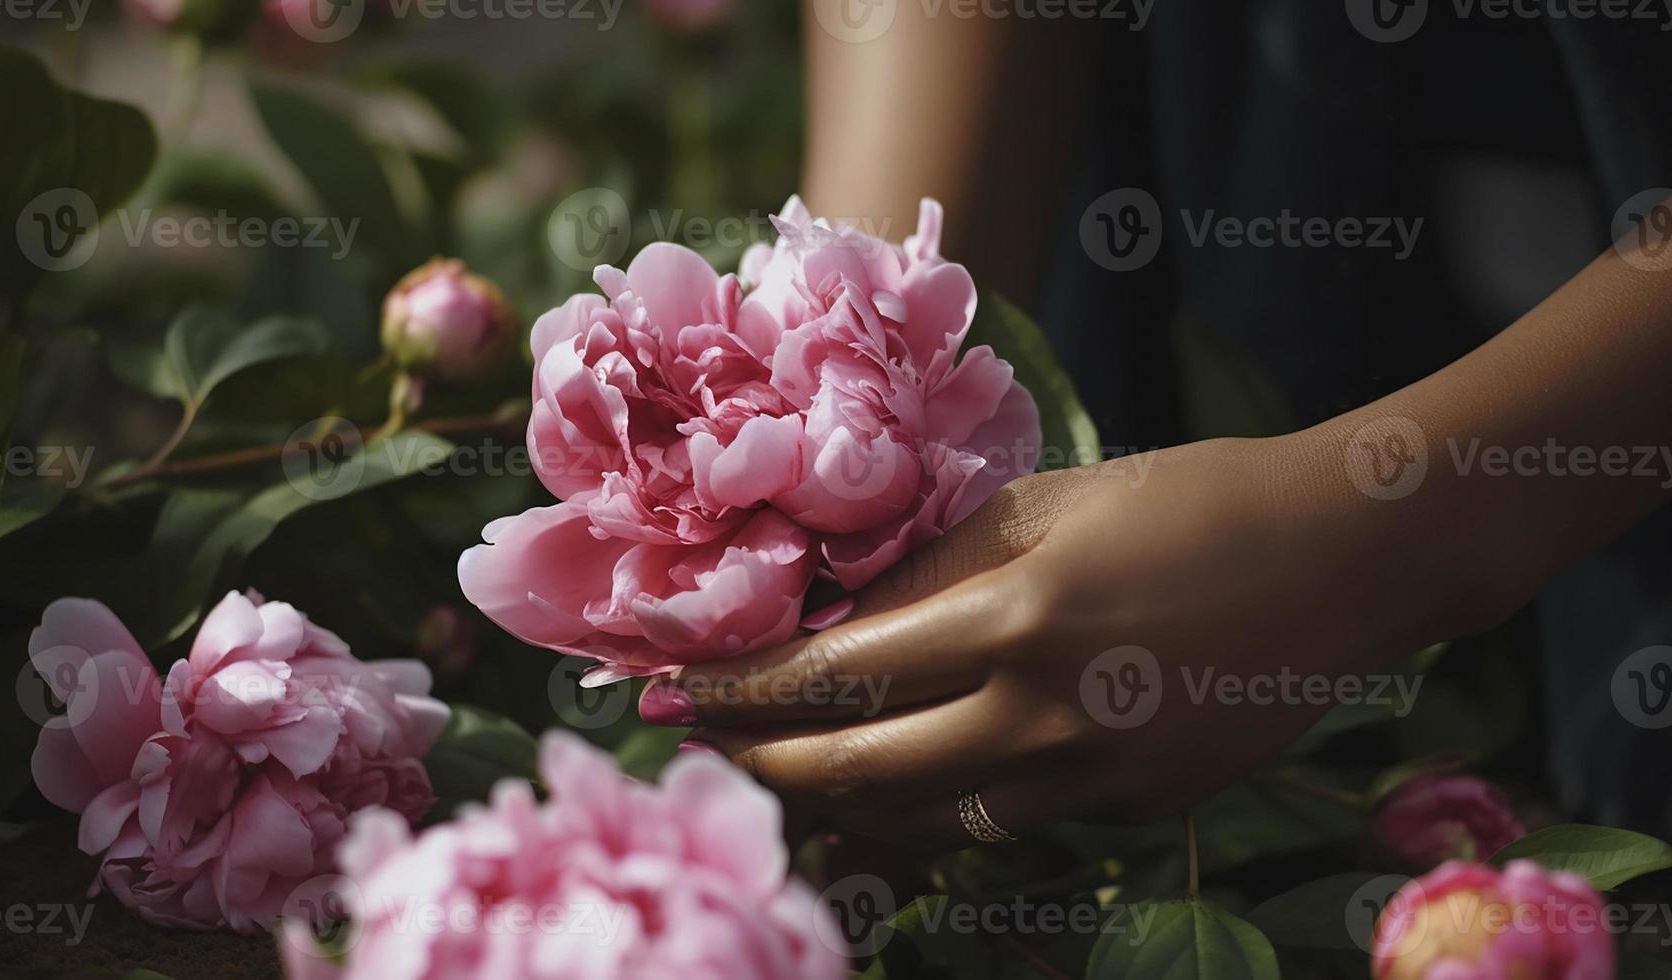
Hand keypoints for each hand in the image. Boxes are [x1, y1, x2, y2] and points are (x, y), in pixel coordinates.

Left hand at [643, 434, 1474, 846]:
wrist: (1348, 556)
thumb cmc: (1195, 496)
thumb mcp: (1052, 504)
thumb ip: (938, 567)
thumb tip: (839, 612)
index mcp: (1016, 617)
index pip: (835, 675)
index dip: (738, 692)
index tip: (665, 693)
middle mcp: (1044, 715)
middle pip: (860, 770)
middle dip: (761, 762)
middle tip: (699, 744)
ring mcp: (1094, 776)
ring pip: (925, 816)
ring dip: (838, 799)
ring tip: (781, 771)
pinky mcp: (1133, 804)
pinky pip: (1003, 816)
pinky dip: (935, 803)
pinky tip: (903, 779)